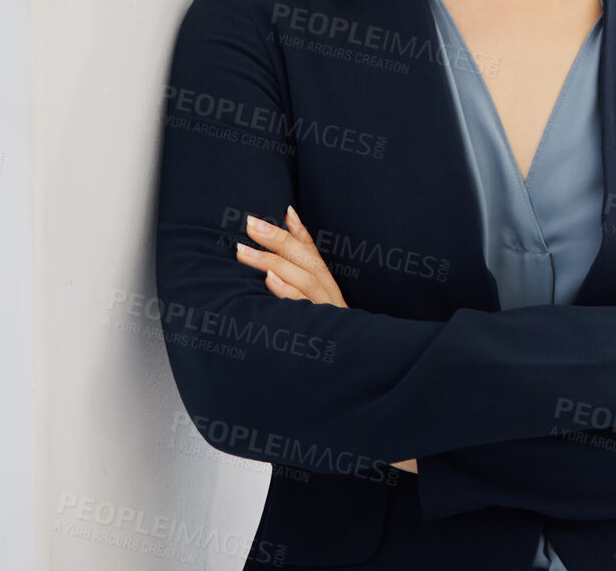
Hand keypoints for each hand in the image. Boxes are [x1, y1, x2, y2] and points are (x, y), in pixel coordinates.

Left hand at [236, 207, 417, 471]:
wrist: (370, 405)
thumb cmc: (343, 370)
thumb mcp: (330, 331)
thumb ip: (309, 307)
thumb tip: (277, 286)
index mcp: (336, 301)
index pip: (318, 259)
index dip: (301, 234)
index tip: (284, 210)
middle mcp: (335, 308)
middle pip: (308, 264)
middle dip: (279, 240)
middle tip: (250, 223)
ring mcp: (331, 323)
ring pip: (304, 283)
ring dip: (274, 263)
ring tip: (245, 250)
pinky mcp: (327, 340)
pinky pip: (306, 314)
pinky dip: (289, 296)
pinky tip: (270, 283)